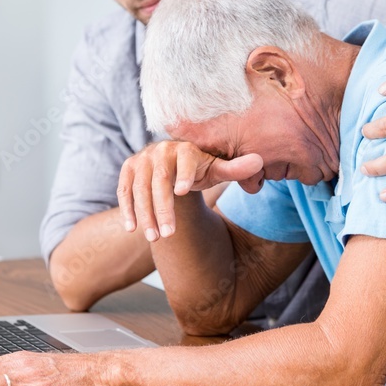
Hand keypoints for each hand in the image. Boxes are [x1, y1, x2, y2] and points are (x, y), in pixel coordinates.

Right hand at [117, 141, 262, 241]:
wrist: (174, 161)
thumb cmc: (199, 169)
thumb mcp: (217, 170)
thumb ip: (236, 169)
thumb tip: (260, 162)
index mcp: (186, 148)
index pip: (185, 159)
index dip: (184, 174)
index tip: (183, 192)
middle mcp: (162, 150)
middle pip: (160, 179)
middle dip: (163, 208)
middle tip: (168, 234)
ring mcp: (143, 159)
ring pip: (140, 188)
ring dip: (145, 214)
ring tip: (154, 238)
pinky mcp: (129, 168)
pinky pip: (124, 189)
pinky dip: (127, 208)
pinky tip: (132, 228)